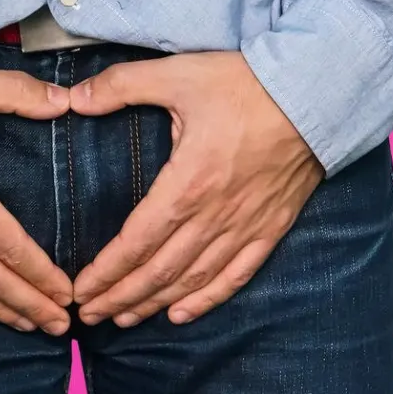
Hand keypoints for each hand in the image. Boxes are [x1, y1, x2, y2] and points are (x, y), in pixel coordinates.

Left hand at [69, 52, 323, 326]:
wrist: (317, 93)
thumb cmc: (246, 84)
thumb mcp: (178, 74)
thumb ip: (122, 86)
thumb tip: (75, 98)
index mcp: (187, 184)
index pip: (136, 242)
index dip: (105, 271)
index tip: (80, 290)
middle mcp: (214, 215)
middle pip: (158, 271)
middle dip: (119, 297)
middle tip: (88, 315)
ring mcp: (245, 226)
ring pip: (192, 280)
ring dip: (154, 303)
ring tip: (122, 318)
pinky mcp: (270, 228)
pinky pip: (236, 275)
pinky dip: (206, 299)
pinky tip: (181, 314)